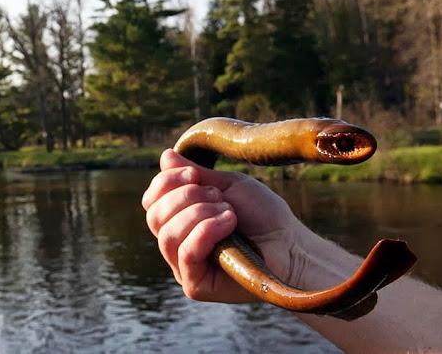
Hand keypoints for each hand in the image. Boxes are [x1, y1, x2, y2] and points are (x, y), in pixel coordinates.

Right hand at [141, 149, 304, 303]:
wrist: (290, 244)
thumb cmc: (262, 215)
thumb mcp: (226, 185)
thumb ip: (195, 174)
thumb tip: (166, 156)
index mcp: (178, 219)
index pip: (151, 201)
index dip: (165, 182)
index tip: (194, 174)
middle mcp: (176, 244)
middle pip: (154, 216)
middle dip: (185, 197)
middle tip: (219, 196)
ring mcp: (183, 266)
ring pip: (167, 235)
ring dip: (199, 214)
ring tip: (229, 212)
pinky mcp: (195, 285)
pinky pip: (185, 255)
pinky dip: (205, 232)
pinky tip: (229, 224)